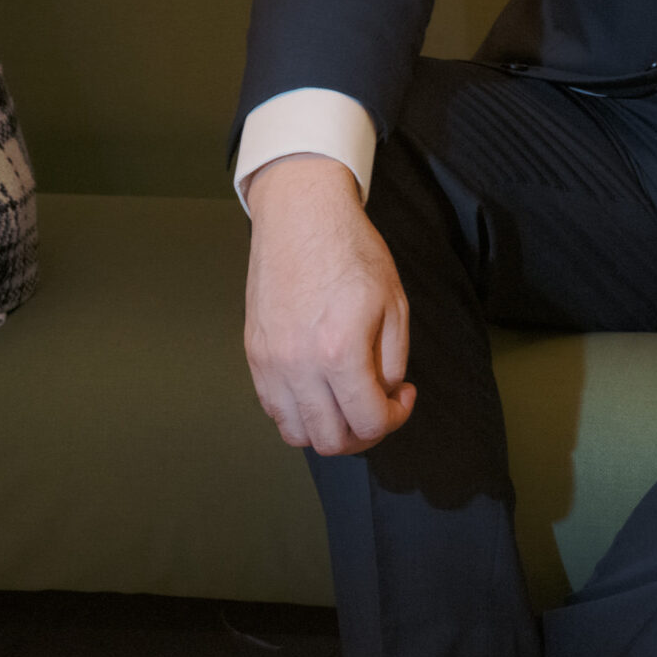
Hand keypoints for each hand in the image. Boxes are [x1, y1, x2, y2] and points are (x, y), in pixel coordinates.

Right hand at [244, 153, 416, 454]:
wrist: (301, 215)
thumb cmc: (352, 252)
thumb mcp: (395, 306)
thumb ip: (392, 362)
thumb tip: (384, 397)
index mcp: (339, 352)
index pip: (368, 422)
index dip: (395, 418)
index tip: (404, 395)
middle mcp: (297, 365)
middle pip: (329, 440)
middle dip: (364, 432)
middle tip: (379, 405)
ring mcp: (269, 362)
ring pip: (296, 432)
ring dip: (328, 428)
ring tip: (348, 400)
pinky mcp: (253, 354)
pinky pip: (274, 408)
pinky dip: (300, 411)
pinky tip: (321, 386)